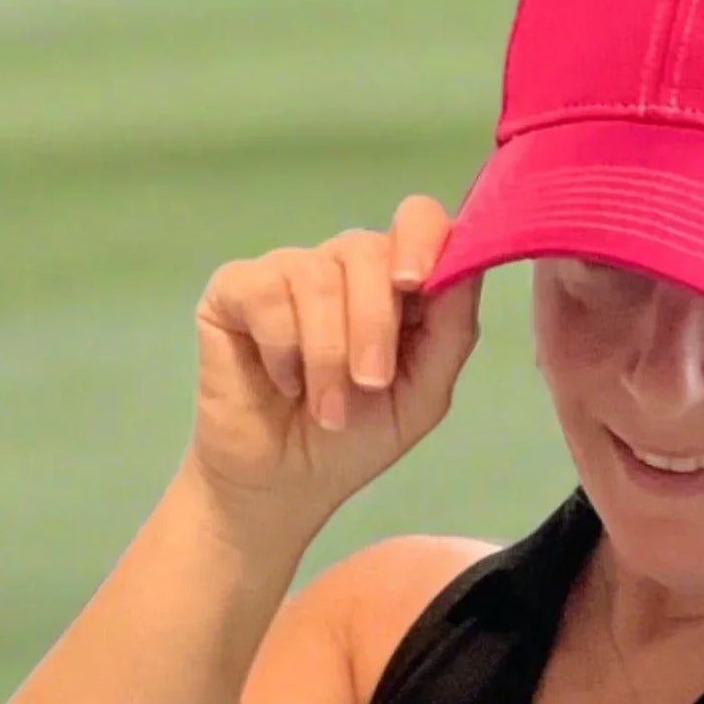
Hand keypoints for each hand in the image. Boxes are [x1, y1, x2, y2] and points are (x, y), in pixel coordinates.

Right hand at [181, 195, 481, 544]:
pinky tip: (283, 382)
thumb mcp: (422, 394)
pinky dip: (283, 349)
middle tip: (370, 384)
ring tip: (327, 409)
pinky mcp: (235, 288)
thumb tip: (468, 266)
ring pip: (316, 277)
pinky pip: (266, 294)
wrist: (285, 483)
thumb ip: (451, 332)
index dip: (421, 239)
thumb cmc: (355, 438)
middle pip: (367, 250)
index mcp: (392, 283)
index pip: (416, 221)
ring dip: (328, 355)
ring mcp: (286, 271)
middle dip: (373, 325)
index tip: (416, 283)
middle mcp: (341, 265)